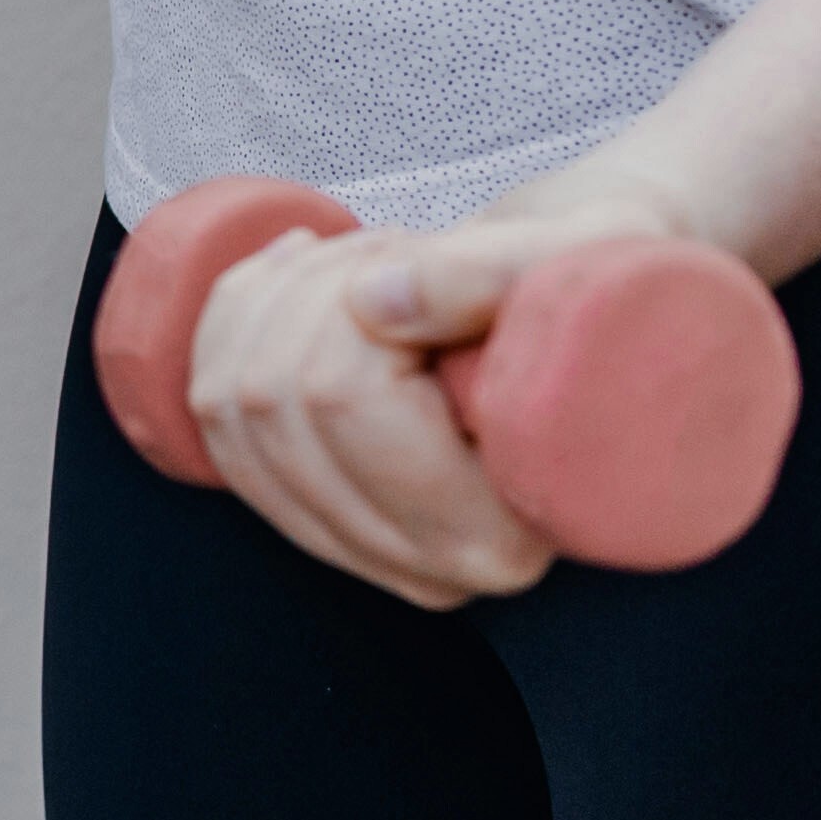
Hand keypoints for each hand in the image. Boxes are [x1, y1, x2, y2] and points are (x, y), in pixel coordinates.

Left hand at [183, 166, 702, 607]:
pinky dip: (231, 322)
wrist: (604, 307)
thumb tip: (375, 303)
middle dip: (311, 290)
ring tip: (367, 261)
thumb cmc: (611, 279)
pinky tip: (294, 271)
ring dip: (274, 299)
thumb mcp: (580, 254)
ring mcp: (362, 550)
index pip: (343, 403)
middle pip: (275, 404)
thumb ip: (490, 276)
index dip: (352, 303)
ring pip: (226, 408)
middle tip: (399, 249)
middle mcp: (425, 570)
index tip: (418, 263)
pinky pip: (208, 419)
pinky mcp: (316, 516)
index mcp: (500, 536)